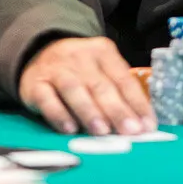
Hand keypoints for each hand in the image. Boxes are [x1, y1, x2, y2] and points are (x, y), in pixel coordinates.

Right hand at [18, 37, 155, 135]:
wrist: (37, 52)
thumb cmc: (79, 70)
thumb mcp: (101, 71)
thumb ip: (118, 93)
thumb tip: (140, 125)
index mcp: (103, 52)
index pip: (123, 79)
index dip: (137, 103)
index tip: (148, 126)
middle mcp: (80, 58)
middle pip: (101, 85)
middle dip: (117, 110)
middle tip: (130, 131)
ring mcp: (56, 70)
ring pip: (74, 90)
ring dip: (90, 111)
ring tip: (102, 131)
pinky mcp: (35, 84)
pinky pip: (47, 99)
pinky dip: (58, 114)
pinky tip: (69, 129)